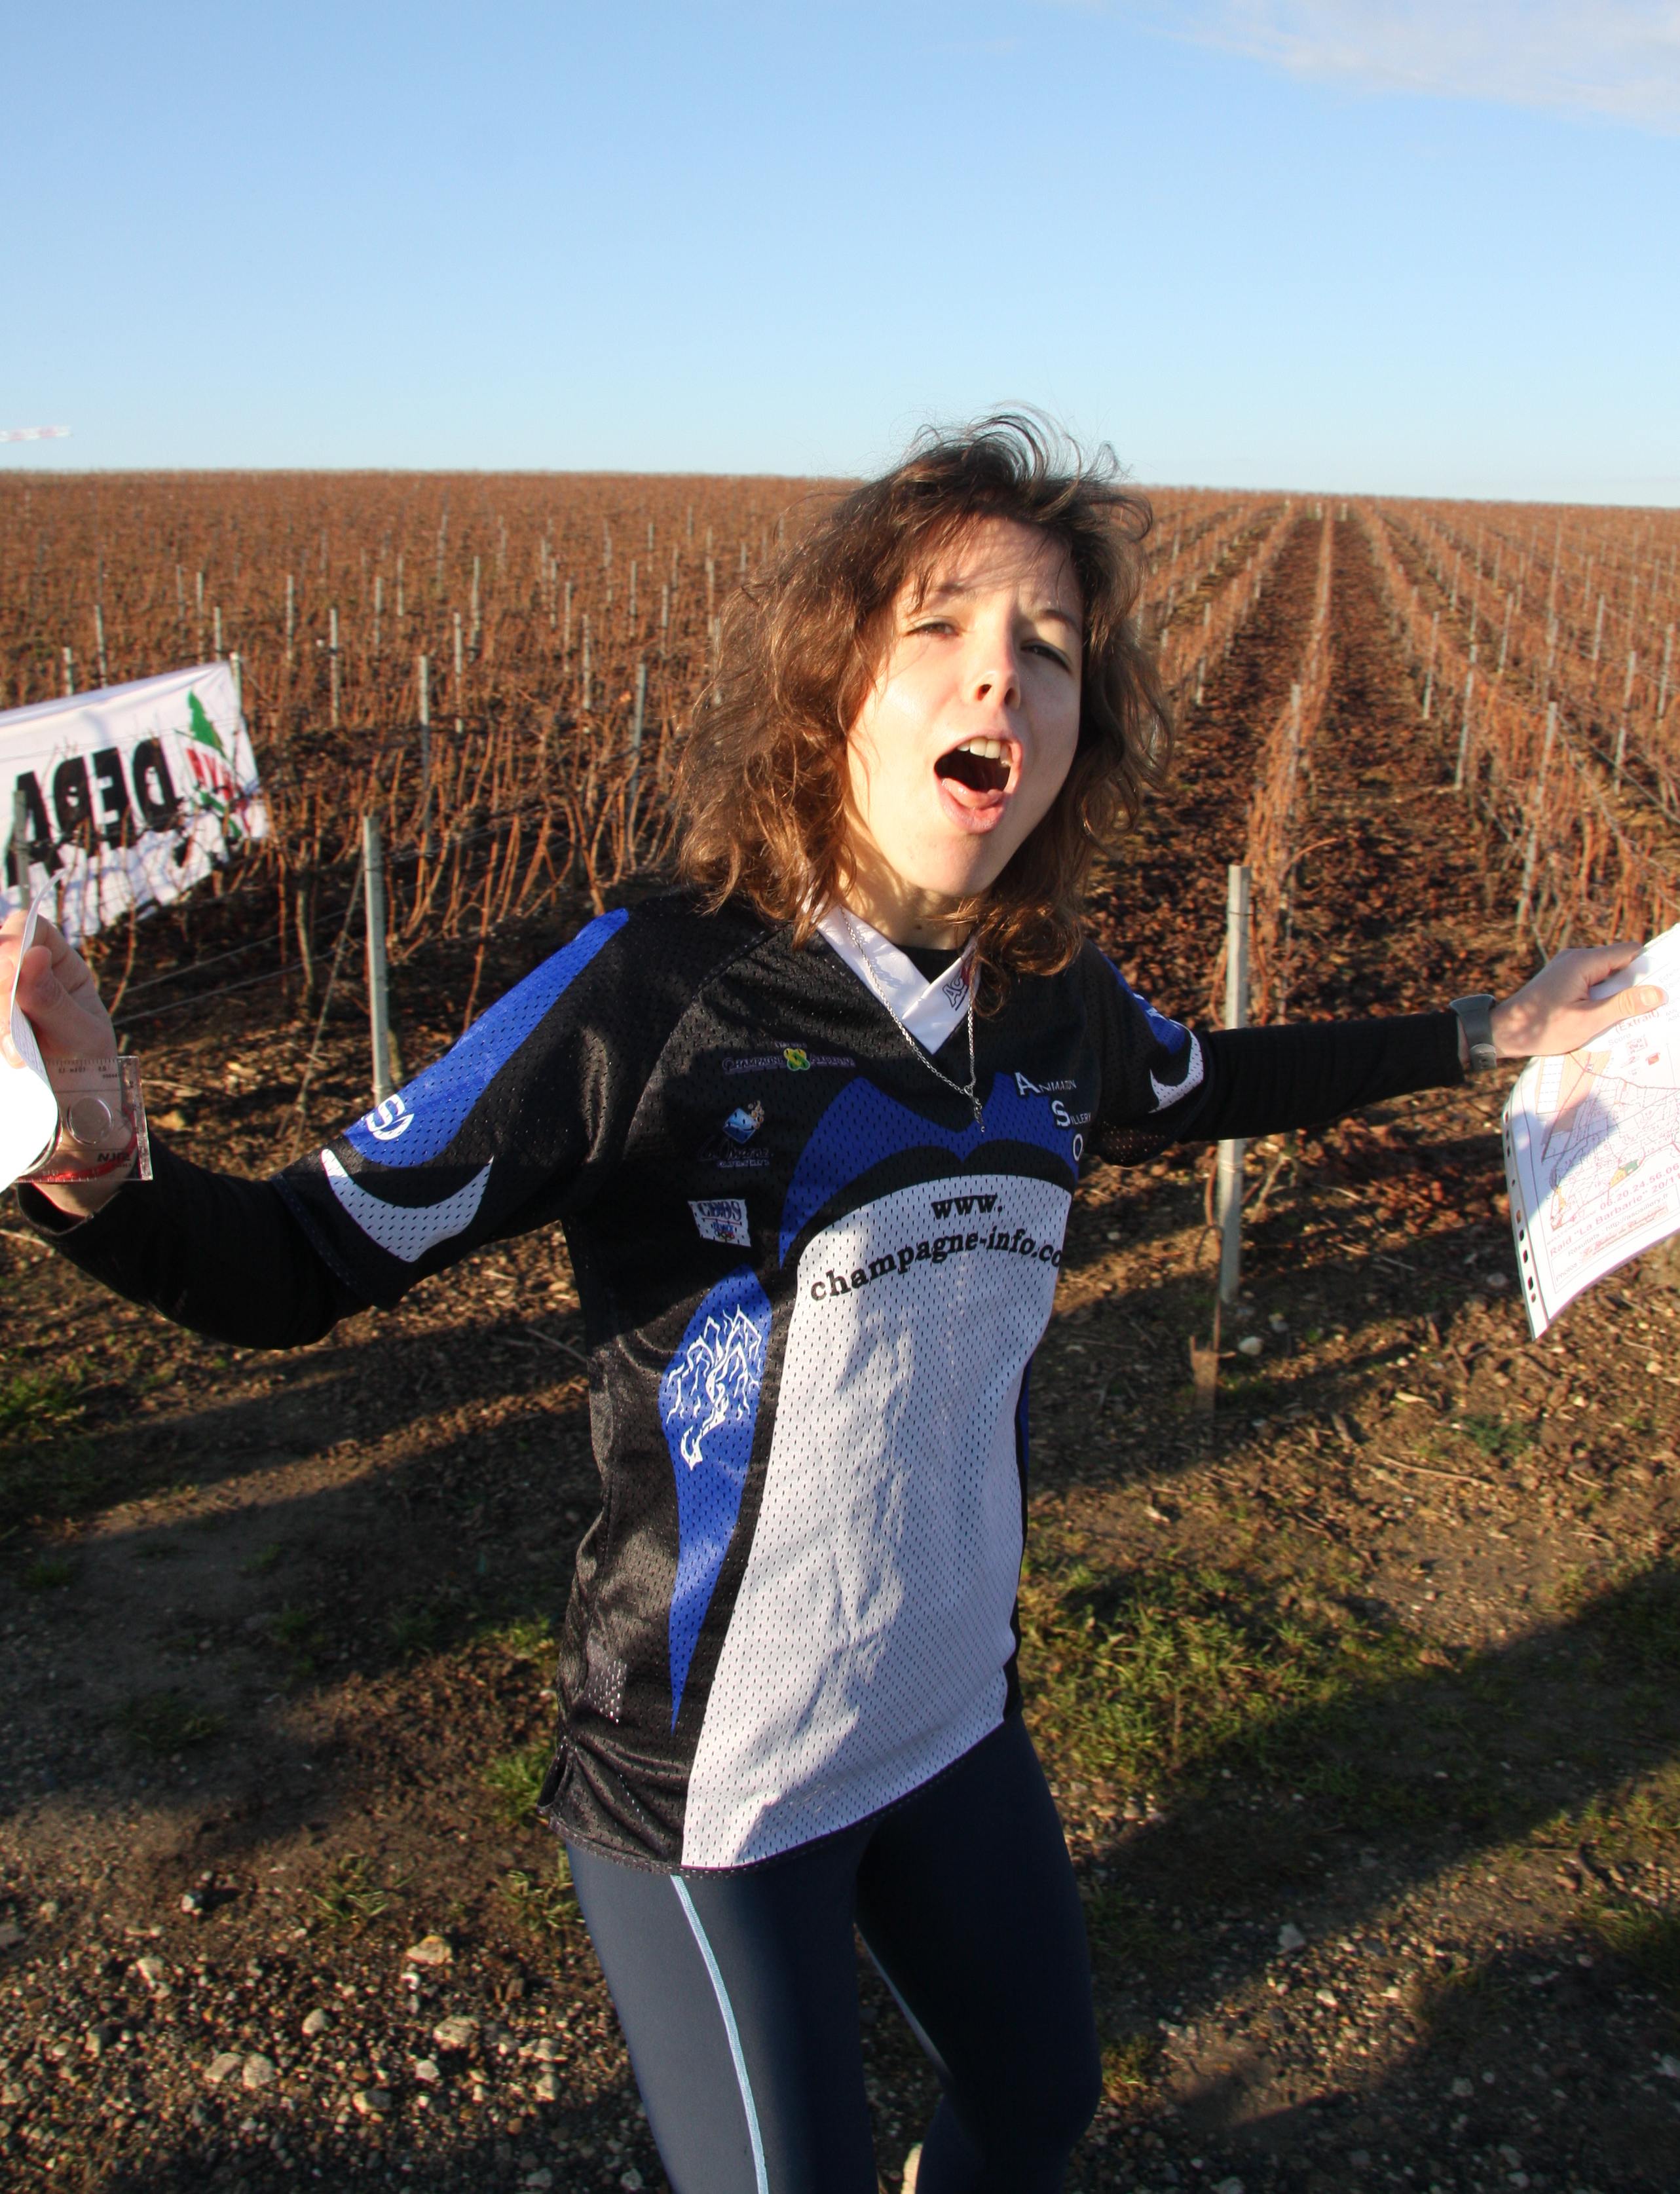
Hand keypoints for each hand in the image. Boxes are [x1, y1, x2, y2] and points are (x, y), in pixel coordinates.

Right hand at [1, 909, 128, 1217]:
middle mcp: (23, 978)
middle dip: (1, 994)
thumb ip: (53, 1001)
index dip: (15, 940)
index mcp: (58, 968)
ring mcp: (1, 1004)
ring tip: (14, 1058)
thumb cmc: (88, 1078)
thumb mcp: (81, 1040)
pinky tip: (8, 1061)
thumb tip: (32, 954)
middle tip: (12, 1038)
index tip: (13, 968)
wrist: (70, 1129)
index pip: (30, 929)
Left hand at [1490, 943, 1665, 1059]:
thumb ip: (1624, 1006)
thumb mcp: (1589, 1021)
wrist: (1504, 1031)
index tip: (1661, 986)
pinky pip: (1592, 980)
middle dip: (1634, 983)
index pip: (1629, 952)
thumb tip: (1658, 993)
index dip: (1648, 968)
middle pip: (1619, 963)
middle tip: (1648, 1007)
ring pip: (1606, 973)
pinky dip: (1602, 994)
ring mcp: (1567, 966)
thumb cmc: (1544, 1028)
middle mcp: (1575, 957)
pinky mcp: (1562, 978)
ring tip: (1627, 1014)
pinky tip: (1604, 1014)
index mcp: (1583, 962)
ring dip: (1617, 992)